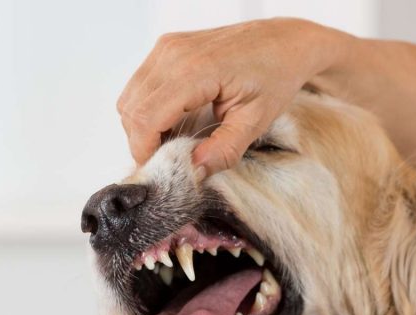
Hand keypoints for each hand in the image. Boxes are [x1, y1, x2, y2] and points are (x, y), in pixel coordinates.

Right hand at [117, 18, 345, 170]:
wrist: (284, 42)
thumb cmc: (276, 76)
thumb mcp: (255, 120)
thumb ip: (224, 150)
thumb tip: (193, 172)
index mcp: (195, 70)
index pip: (145, 117)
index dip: (145, 150)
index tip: (163, 170)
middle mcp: (173, 53)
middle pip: (131, 109)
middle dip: (143, 141)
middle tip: (171, 160)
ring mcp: (168, 47)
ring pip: (130, 97)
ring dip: (144, 126)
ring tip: (175, 141)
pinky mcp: (168, 47)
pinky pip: (141, 84)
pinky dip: (149, 108)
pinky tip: (176, 120)